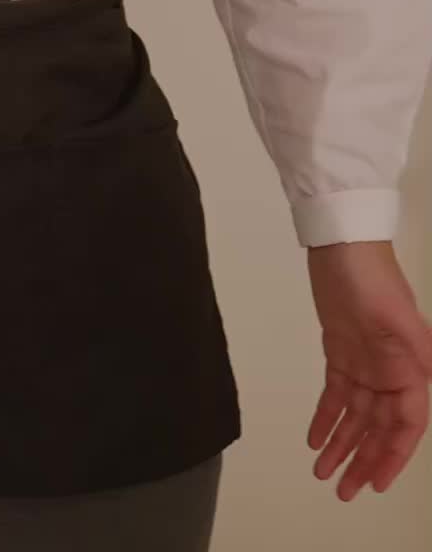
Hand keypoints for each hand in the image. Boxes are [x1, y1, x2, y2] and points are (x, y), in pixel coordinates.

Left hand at [305, 240, 431, 500]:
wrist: (341, 243)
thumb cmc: (371, 277)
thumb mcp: (397, 316)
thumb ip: (417, 350)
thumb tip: (430, 378)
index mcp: (410, 368)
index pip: (405, 425)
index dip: (392, 457)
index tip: (376, 484)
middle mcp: (391, 371)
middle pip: (379, 428)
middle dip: (362, 460)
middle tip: (341, 491)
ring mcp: (365, 362)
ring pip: (356, 416)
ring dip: (342, 445)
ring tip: (323, 474)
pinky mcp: (341, 351)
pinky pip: (336, 394)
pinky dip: (327, 417)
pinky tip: (315, 439)